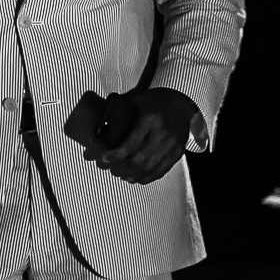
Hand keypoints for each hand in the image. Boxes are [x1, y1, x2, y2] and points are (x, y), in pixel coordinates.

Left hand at [82, 87, 198, 184]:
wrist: (181, 103)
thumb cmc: (153, 102)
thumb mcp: (135, 103)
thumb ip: (119, 117)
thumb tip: (97, 134)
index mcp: (150, 119)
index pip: (131, 144)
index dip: (115, 155)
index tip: (104, 158)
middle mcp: (163, 134)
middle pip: (139, 160)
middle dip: (120, 167)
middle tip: (109, 166)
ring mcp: (173, 145)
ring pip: (149, 169)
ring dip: (131, 174)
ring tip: (119, 173)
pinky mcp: (178, 153)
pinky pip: (160, 171)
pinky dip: (145, 178)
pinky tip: (134, 177)